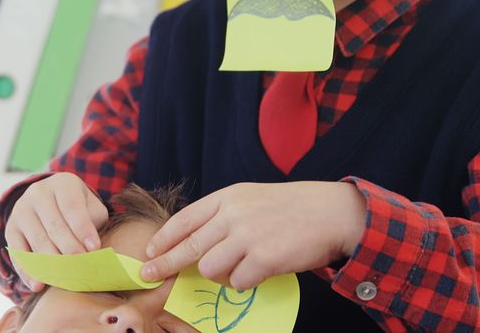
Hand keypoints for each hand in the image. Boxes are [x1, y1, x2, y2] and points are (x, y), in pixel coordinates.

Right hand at [5, 172, 109, 291]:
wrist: (50, 203)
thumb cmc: (78, 210)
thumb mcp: (90, 207)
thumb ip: (93, 223)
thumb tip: (93, 250)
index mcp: (62, 183)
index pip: (72, 206)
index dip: (83, 228)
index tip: (94, 249)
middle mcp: (38, 192)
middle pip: (54, 225)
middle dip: (69, 248)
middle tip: (81, 267)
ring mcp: (21, 210)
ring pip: (37, 239)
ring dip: (51, 262)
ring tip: (65, 279)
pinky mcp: (10, 228)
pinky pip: (18, 252)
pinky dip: (27, 271)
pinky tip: (38, 285)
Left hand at [140, 181, 366, 290]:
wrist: (330, 212)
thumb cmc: (289, 208)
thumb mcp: (249, 198)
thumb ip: (222, 215)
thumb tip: (192, 243)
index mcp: (226, 197)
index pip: (184, 219)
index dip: (163, 238)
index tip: (149, 251)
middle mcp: (232, 214)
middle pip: (188, 247)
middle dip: (165, 264)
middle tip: (149, 275)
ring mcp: (247, 236)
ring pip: (210, 269)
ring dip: (219, 274)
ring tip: (239, 266)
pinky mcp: (264, 258)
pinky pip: (237, 281)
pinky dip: (243, 281)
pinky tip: (258, 271)